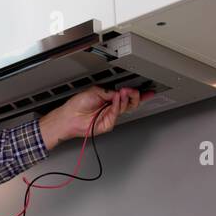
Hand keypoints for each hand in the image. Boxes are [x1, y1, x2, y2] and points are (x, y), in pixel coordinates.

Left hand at [38, 85, 153, 149]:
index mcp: (109, 98)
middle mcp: (111, 107)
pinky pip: (116, 114)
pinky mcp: (108, 124)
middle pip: (130, 103)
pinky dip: (117, 105)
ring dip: (126, 98)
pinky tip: (116, 98)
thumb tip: (121, 91)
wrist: (69, 116)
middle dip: (134, 96)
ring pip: (125, 108)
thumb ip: (110, 91)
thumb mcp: (95, 91)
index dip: (137, 94)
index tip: (147, 91)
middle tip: (134, 91)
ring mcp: (110, 116)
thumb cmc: (78, 104)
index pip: (126, 95)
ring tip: (125, 92)